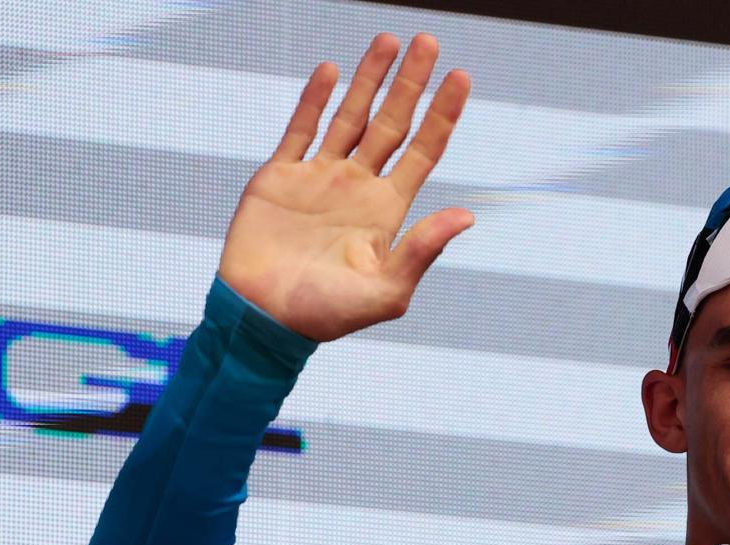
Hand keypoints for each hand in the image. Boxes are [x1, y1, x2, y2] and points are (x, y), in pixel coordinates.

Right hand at [216, 32, 474, 342]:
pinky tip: (332, 71)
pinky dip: (315, 99)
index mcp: (387, 211)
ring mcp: (319, 178)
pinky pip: (301, 128)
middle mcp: (358, 187)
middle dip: (411, 84)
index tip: (461, 77)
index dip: (442, 115)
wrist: (263, 319)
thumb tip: (466, 216)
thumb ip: (422, 251)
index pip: (423, 151)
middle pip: (392, 123)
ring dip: (369, 79)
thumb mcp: (385, 291)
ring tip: (388, 41)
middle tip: (429, 42)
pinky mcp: (280, 176)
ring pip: (351, 117)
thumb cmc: (326, 316)